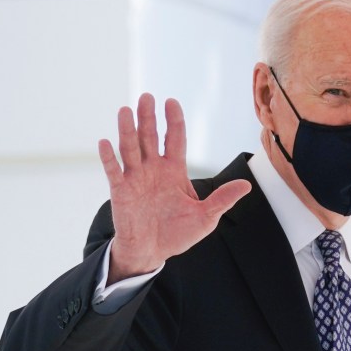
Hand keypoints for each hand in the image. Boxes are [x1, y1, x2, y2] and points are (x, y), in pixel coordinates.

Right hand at [98, 93, 250, 284]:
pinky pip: (113, 171)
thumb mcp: (206, 217)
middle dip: (149, 118)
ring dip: (128, 130)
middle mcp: (153, 169)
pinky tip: (104, 142)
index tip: (171, 101)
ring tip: (126, 111)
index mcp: (174, 170)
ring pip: (130, 148)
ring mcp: (135, 178)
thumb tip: (246, 186)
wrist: (152, 253)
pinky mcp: (120, 191)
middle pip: (150, 137)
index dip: (174, 120)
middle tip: (147, 97)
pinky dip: (108, 158)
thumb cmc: (177, 233)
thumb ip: (222, 199)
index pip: (175, 139)